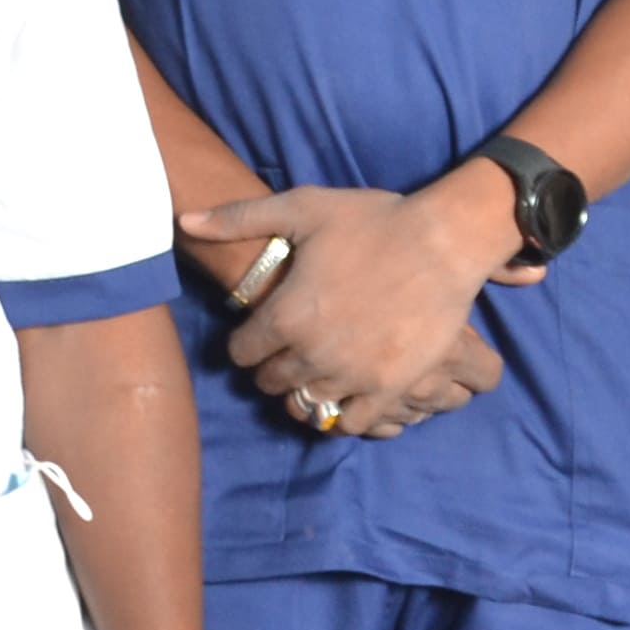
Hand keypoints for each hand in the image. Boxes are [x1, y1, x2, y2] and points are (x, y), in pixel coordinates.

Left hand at [194, 175, 528, 425]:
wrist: (444, 241)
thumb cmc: (373, 220)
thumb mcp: (302, 207)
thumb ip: (238, 218)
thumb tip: (184, 221)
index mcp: (284, 315)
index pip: (241, 354)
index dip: (247, 341)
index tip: (262, 332)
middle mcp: (312, 353)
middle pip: (271, 382)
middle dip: (274, 367)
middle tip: (290, 350)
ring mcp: (352, 374)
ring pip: (307, 404)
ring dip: (307, 389)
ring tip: (319, 370)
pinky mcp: (389, 387)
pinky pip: (350, 423)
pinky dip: (343, 413)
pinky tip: (349, 390)